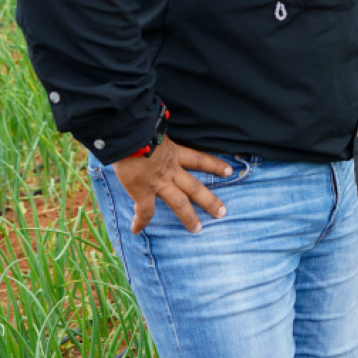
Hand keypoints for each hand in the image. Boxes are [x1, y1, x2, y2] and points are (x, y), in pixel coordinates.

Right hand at [111, 136, 231, 233]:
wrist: (129, 134)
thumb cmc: (138, 127)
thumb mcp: (153, 128)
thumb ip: (155, 131)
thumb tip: (149, 128)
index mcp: (173, 152)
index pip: (198, 159)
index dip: (213, 165)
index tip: (228, 171)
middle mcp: (170, 169)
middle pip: (195, 187)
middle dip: (209, 200)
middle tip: (223, 212)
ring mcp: (159, 182)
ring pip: (179, 202)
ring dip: (189, 217)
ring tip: (198, 230)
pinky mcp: (143, 191)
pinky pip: (144, 211)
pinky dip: (140, 221)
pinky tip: (136, 230)